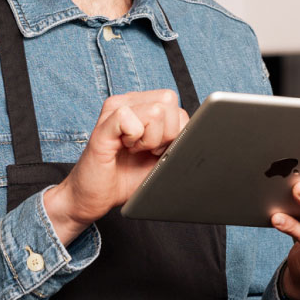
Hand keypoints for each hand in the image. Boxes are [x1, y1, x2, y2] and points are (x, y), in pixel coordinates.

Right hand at [44, 90, 187, 245]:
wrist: (96, 197)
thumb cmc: (128, 177)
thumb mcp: (162, 156)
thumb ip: (179, 139)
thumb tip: (203, 133)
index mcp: (143, 105)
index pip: (176, 104)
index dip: (176, 130)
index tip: (160, 148)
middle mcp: (128, 102)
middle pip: (169, 101)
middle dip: (167, 132)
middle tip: (148, 149)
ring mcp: (114, 111)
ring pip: (155, 111)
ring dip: (151, 138)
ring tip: (135, 149)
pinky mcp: (103, 126)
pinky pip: (130, 118)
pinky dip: (135, 139)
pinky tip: (124, 148)